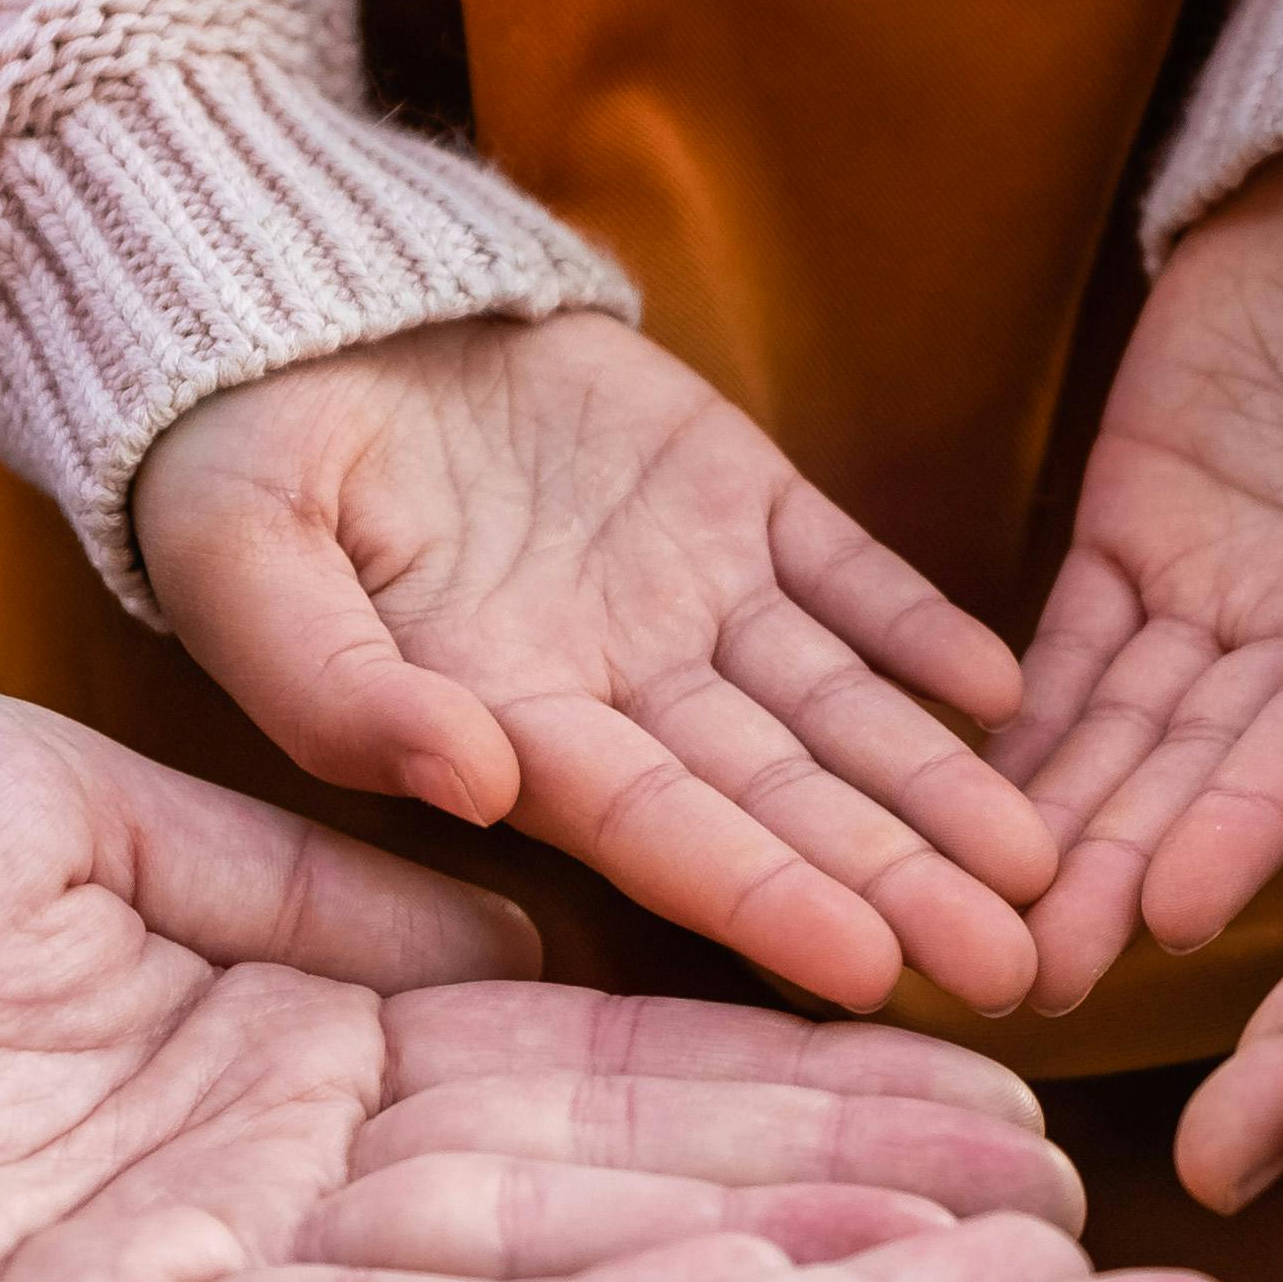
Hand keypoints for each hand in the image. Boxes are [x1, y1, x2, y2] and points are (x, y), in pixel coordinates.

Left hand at [0, 701, 1087, 1281]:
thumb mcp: (87, 831)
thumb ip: (308, 893)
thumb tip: (520, 926)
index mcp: (266, 1060)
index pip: (576, 1075)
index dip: (772, 1085)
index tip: (952, 1074)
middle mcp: (254, 1200)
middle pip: (589, 1212)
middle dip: (820, 1219)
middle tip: (1045, 1222)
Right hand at [129, 316, 1059, 1012]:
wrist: (288, 311)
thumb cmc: (230, 460)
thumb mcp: (244, 562)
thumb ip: (335, 686)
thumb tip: (468, 782)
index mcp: (498, 726)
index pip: (655, 831)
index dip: (762, 897)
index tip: (872, 969)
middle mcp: (612, 690)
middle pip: (777, 800)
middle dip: (895, 883)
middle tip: (1020, 970)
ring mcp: (683, 598)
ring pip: (835, 711)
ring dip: (937, 783)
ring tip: (1051, 860)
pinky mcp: (732, 499)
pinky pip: (849, 575)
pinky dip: (923, 627)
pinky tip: (1012, 687)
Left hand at [993, 140, 1282, 1009]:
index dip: (1249, 820)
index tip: (1173, 914)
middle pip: (1206, 771)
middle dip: (1118, 874)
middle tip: (1028, 979)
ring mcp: (1225, 599)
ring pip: (1124, 738)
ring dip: (1051, 834)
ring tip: (971, 935)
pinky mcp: (1136, 541)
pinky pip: (1062, 653)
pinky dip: (1011, 732)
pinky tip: (936, 810)